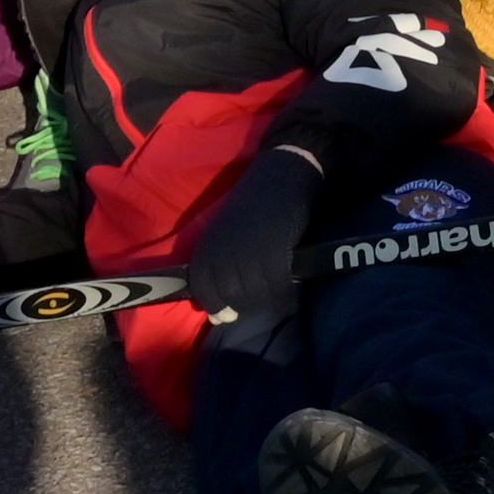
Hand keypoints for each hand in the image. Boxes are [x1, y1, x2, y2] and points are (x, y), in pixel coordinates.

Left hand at [190, 144, 324, 349]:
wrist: (278, 177)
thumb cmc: (251, 205)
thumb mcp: (224, 233)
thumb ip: (220, 264)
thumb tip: (222, 304)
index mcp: (207, 249)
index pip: (203, 290)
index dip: (215, 306)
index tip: (227, 316)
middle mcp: (223, 255)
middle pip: (231, 296)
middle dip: (245, 306)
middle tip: (259, 305)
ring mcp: (248, 256)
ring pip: (255, 295)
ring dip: (266, 302)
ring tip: (277, 299)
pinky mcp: (274, 254)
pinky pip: (277, 286)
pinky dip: (284, 294)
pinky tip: (289, 294)